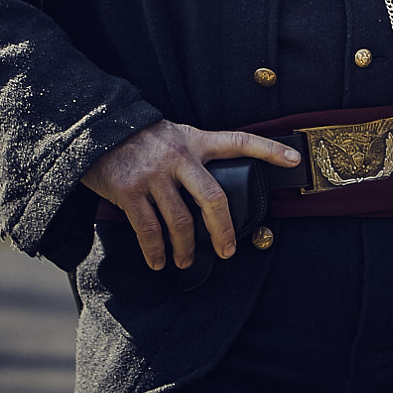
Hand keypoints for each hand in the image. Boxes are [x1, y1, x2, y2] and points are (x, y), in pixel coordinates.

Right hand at [80, 120, 300, 270]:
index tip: (295, 159)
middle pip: (213, 198)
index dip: (269, 150)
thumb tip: (213, 194)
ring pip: (180, 220)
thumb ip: (195, 157)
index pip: (240, 141)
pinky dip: (155, 250)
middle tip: (228, 251)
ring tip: (186, 260)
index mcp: (196, 140)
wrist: (97, 130)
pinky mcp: (130, 191)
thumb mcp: (175, 135)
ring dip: (185, 248)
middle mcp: (179, 156)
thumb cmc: (141, 138)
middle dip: (223, 229)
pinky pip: (148, 228)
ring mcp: (155, 175)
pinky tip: (159, 261)